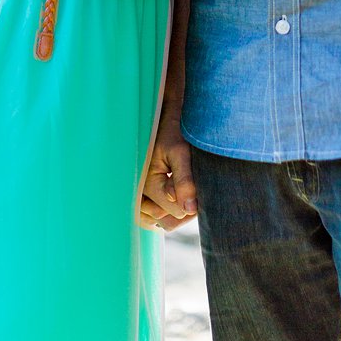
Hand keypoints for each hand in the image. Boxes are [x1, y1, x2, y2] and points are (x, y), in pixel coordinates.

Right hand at [136, 112, 198, 231]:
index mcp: (147, 184)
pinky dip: (170, 211)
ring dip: (179, 211)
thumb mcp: (180, 151)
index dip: (193, 202)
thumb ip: (184, 180)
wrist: (162, 118)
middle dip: (186, 209)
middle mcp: (139, 195)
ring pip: (162, 223)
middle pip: (168, 222)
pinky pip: (156, 219)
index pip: (176, 211)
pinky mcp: (142, 198)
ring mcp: (140, 198)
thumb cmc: (172, 131)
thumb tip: (190, 209)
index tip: (201, 185)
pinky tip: (179, 194)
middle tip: (196, 187)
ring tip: (187, 187)